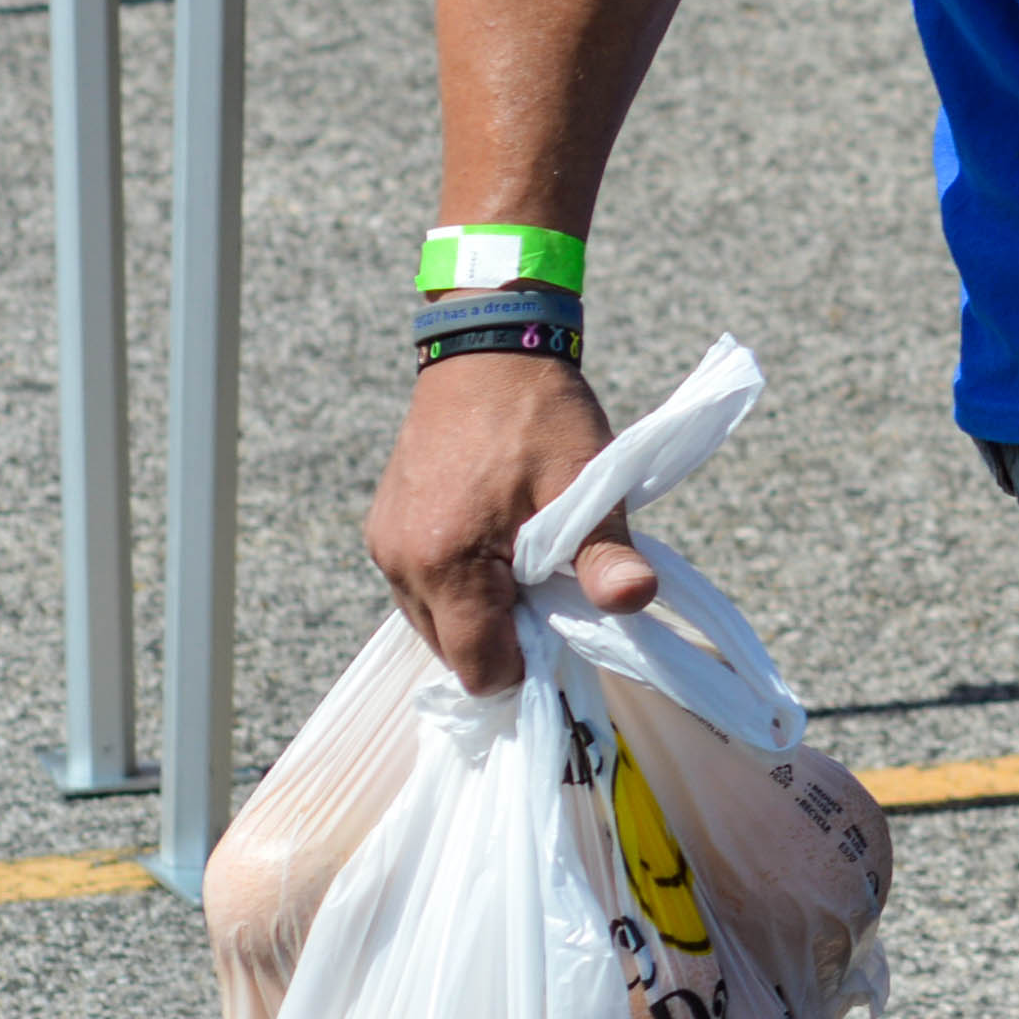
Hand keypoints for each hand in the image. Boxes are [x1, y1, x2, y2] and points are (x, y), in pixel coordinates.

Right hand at [364, 347, 653, 691]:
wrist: (489, 350)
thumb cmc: (541, 417)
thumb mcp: (586, 483)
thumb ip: (605, 554)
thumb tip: (634, 602)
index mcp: (446, 563)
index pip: (480, 667)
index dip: (530, 661)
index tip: (564, 621)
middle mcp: (402, 564)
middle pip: (453, 652)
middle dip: (505, 636)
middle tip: (551, 586)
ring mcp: (386, 547)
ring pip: (434, 622)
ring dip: (481, 610)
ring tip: (525, 560)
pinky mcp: (384, 530)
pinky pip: (421, 588)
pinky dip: (459, 584)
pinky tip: (496, 545)